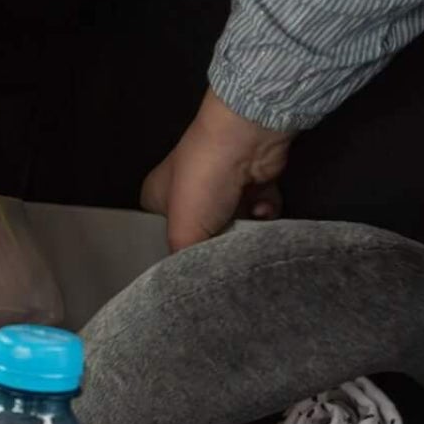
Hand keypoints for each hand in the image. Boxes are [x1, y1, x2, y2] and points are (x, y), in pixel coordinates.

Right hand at [142, 90, 295, 251]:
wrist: (245, 143)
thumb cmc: (203, 182)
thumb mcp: (182, 233)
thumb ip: (185, 261)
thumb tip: (197, 280)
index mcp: (158, 196)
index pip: (167, 236)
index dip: (184, 250)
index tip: (198, 262)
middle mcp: (188, 189)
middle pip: (206, 233)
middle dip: (221, 240)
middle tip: (228, 245)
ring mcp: (222, 183)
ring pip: (237, 222)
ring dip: (247, 226)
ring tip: (249, 220)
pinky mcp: (252, 180)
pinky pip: (260, 209)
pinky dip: (265, 210)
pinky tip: (263, 204)